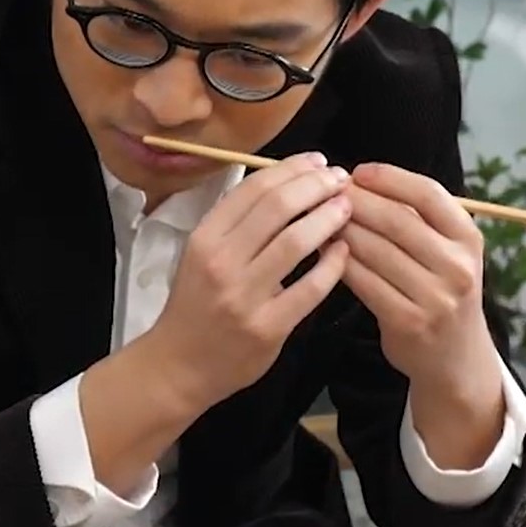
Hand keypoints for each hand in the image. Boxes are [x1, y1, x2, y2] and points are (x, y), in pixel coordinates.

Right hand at [139, 152, 353, 411]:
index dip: (290, 168)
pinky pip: (310, 289)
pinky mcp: (268, 328)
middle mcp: (222, 262)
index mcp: (204, 238)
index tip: (317, 160)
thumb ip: (237, 223)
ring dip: (327, 218)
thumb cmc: (195, 304)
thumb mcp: (201, 254)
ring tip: (346, 207)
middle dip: (315, 186)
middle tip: (339, 179)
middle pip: (277, 207)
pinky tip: (343, 251)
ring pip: (296, 242)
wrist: (179, 365)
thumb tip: (286, 182)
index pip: (253, 189)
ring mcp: (245, 296)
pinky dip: (332, 265)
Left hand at [337, 163, 493, 398]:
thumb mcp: (448, 251)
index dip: (390, 177)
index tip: (358, 171)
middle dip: (357, 202)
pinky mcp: (408, 321)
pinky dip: (339, 262)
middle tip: (325, 191)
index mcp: (468, 238)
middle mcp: (457, 266)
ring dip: (341, 229)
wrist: (455, 356)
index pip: (429, 194)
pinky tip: (323, 250)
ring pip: (376, 250)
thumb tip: (360, 181)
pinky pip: (364, 281)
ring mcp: (435, 297)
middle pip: (397, 220)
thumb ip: (417, 218)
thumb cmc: (442, 290)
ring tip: (316, 217)